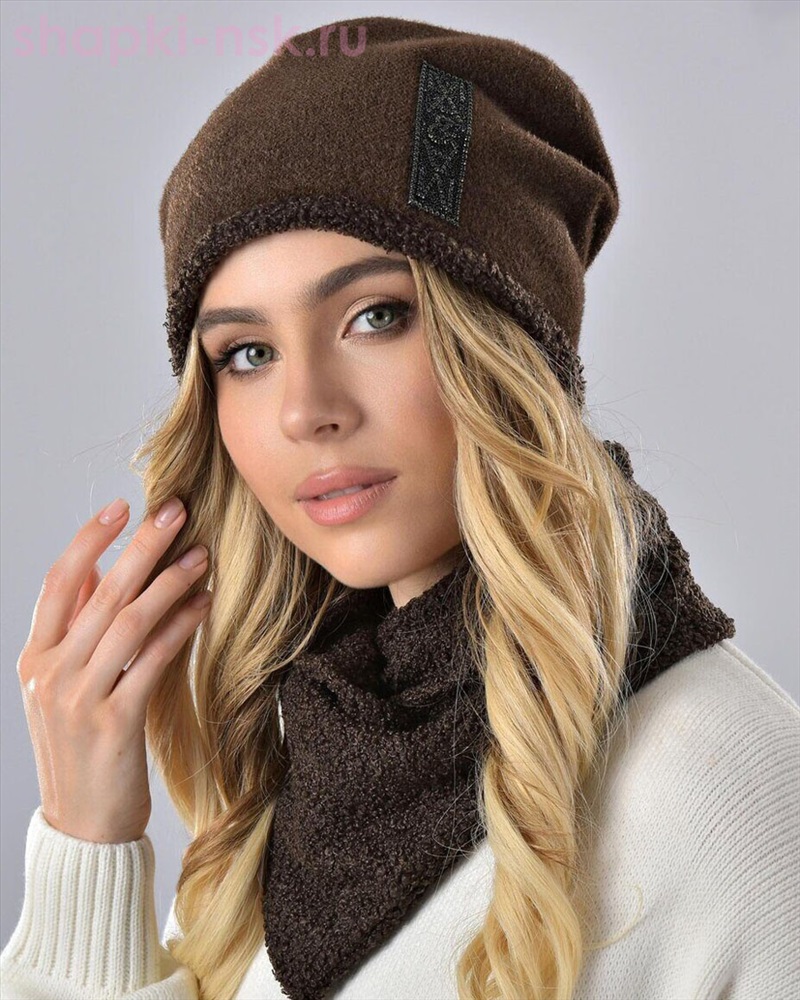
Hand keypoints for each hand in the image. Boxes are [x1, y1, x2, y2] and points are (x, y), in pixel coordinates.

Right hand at [16, 496, 211, 842]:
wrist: (83, 826)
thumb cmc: (80, 748)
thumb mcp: (61, 687)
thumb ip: (73, 631)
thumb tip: (91, 571)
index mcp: (34, 658)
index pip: (58, 583)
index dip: (89, 540)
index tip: (120, 506)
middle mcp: (50, 673)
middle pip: (100, 592)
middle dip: (142, 545)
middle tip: (176, 509)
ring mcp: (79, 699)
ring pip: (129, 621)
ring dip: (170, 581)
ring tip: (202, 554)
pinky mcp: (115, 724)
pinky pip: (153, 660)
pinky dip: (181, 626)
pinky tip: (204, 604)